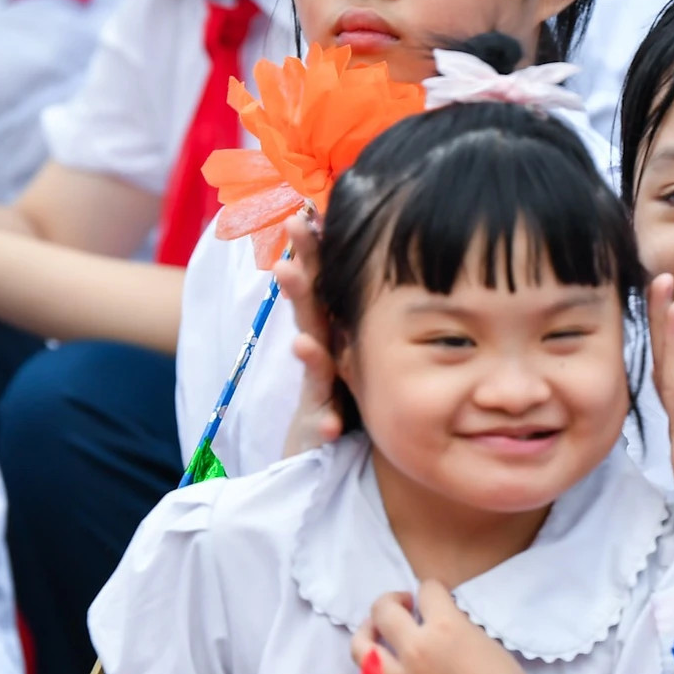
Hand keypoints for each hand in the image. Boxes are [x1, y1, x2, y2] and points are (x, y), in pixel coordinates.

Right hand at [271, 221, 344, 457]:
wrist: (316, 460)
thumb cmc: (342, 396)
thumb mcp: (352, 346)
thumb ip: (356, 308)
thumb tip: (381, 248)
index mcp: (331, 330)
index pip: (323, 285)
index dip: (316, 252)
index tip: (310, 213)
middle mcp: (319, 356)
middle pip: (309, 313)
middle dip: (300, 280)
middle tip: (293, 244)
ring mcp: (314, 394)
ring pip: (312, 366)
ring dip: (308, 349)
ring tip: (303, 339)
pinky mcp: (315, 433)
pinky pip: (322, 428)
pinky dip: (325, 424)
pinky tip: (332, 425)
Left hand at [336, 585, 553, 673]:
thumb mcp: (485, 642)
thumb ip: (456, 625)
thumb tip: (437, 620)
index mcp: (445, 628)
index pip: (426, 591)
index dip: (432, 590)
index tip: (435, 596)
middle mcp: (415, 650)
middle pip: (384, 610)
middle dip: (393, 601)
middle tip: (404, 606)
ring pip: (360, 646)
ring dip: (366, 633)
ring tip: (375, 633)